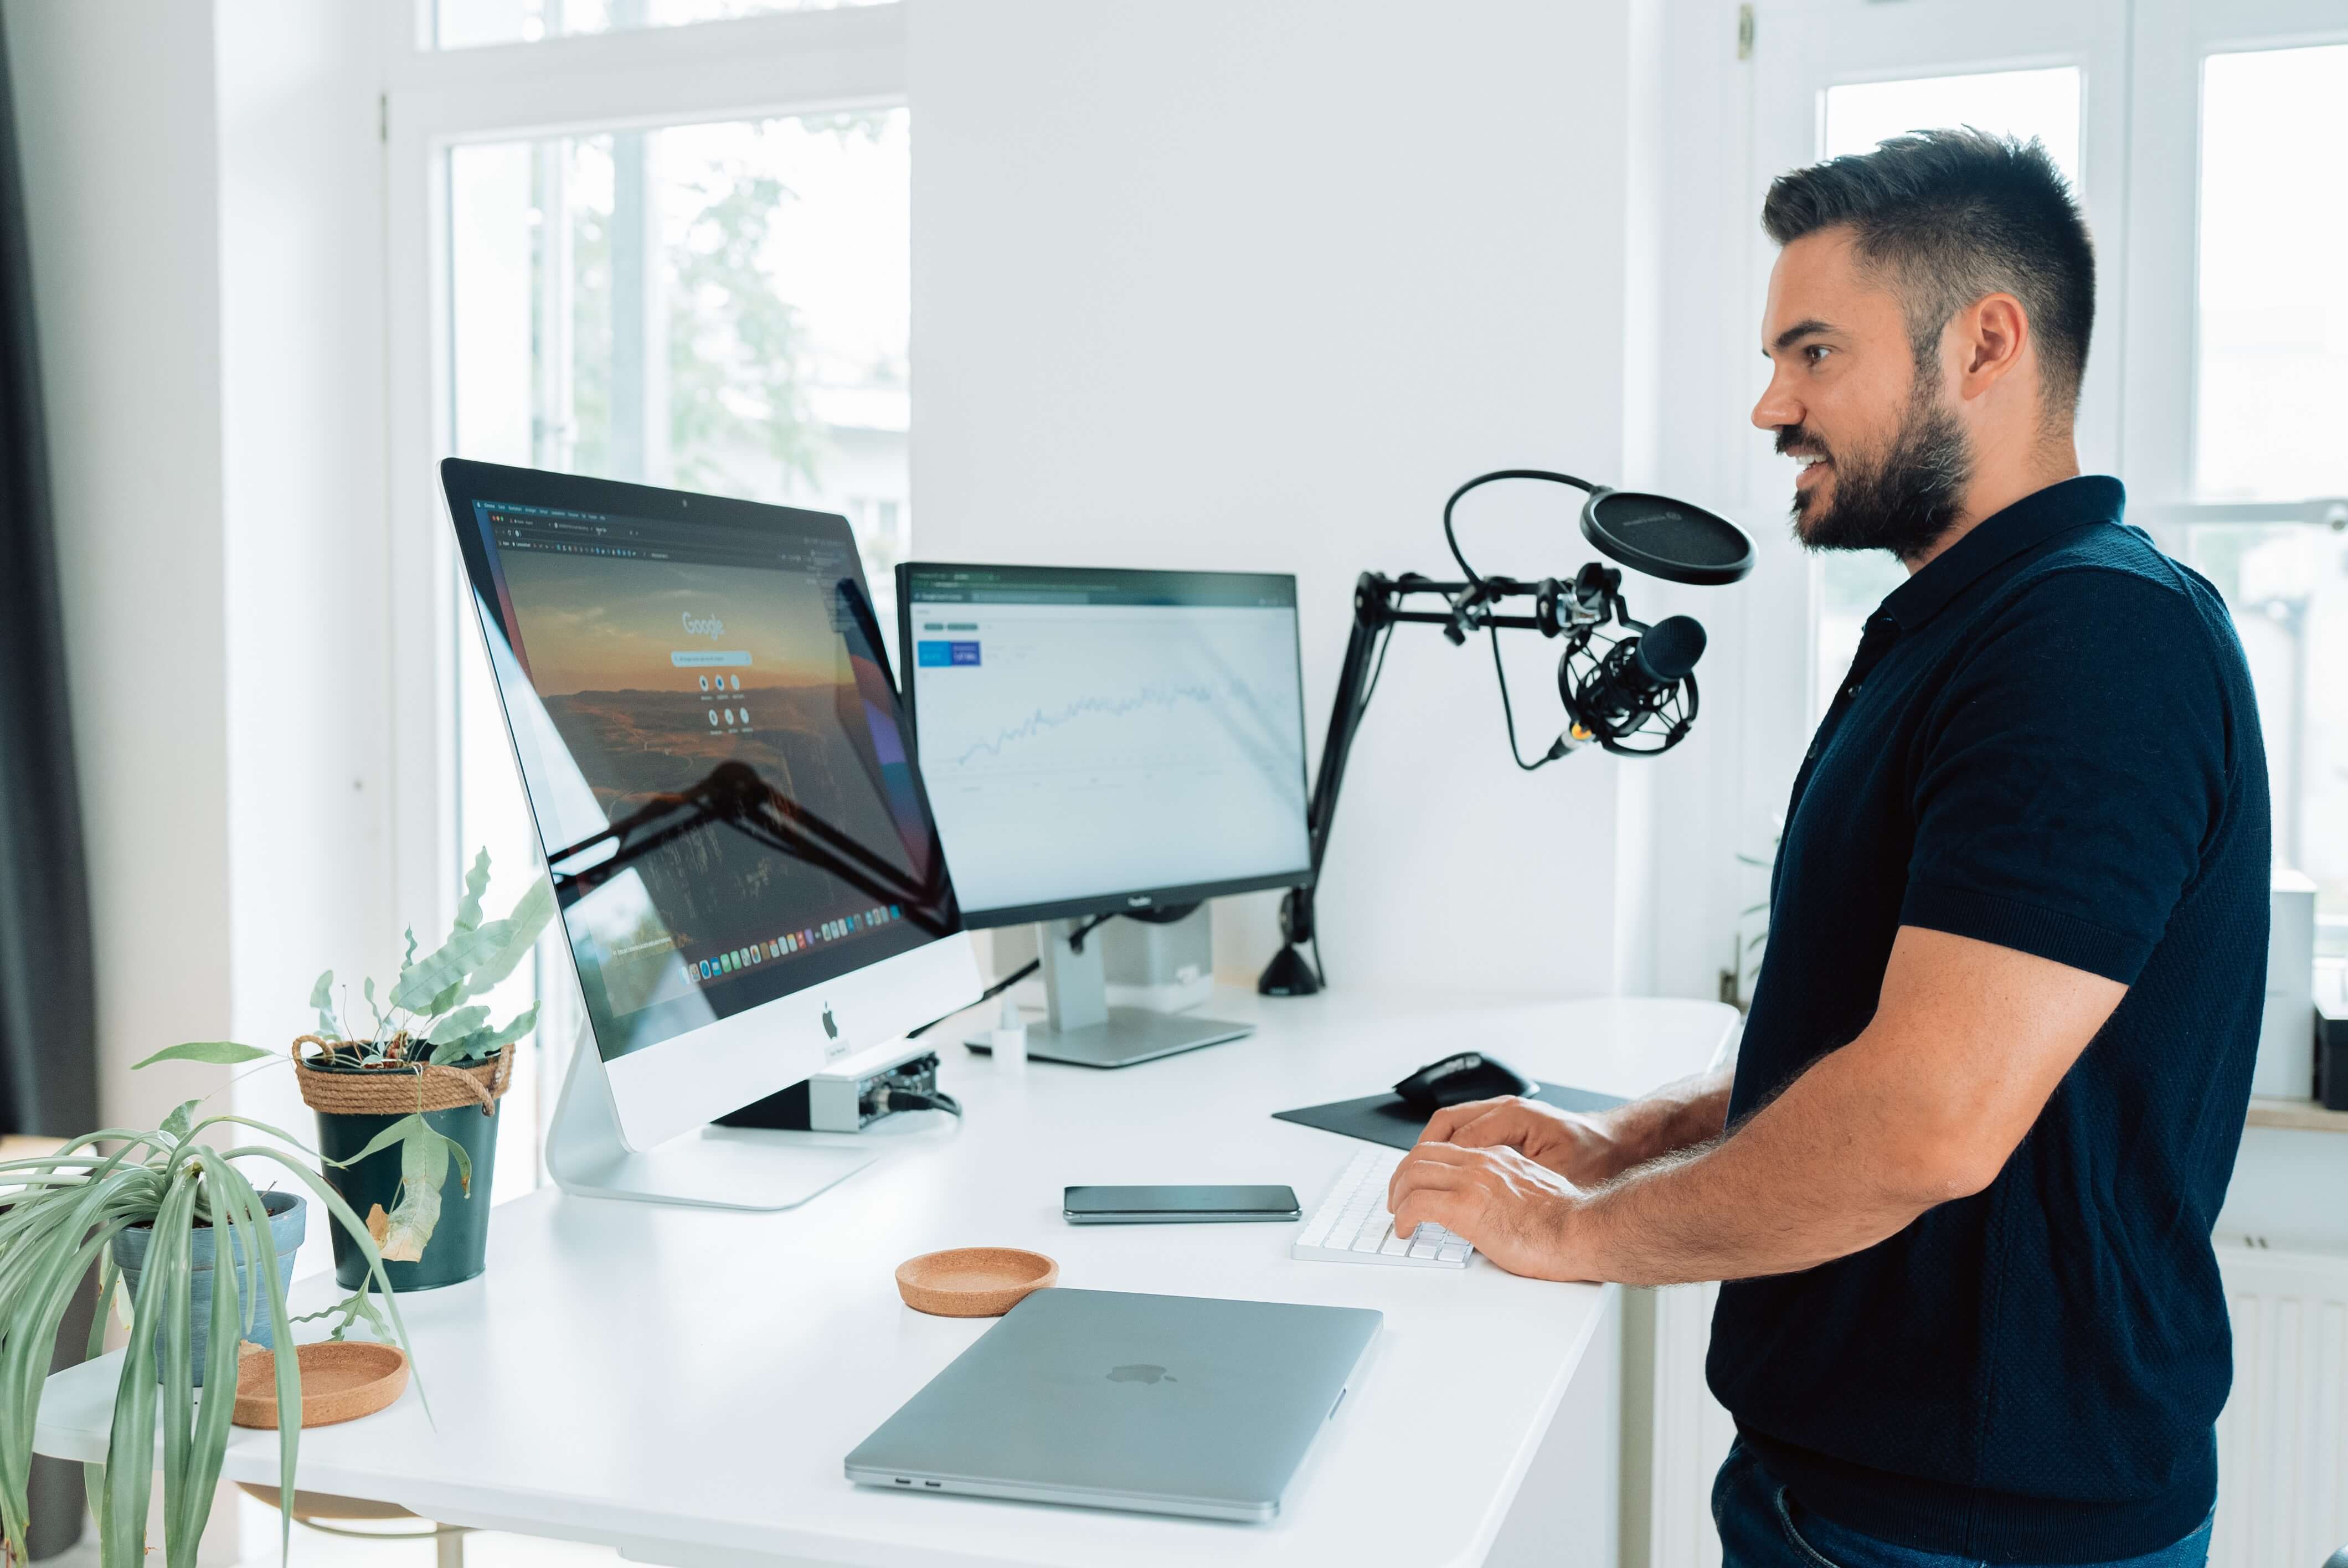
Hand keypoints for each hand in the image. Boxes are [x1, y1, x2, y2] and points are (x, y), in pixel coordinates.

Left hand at [1386, 1142, 1594, 1280]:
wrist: (1581, 1230)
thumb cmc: (1567, 1221)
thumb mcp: (1533, 1192)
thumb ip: (1509, 1191)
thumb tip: (1494, 1210)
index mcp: (1498, 1157)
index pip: (1446, 1149)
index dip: (1422, 1165)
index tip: (1417, 1184)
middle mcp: (1483, 1162)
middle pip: (1422, 1154)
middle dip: (1401, 1176)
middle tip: (1397, 1199)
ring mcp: (1474, 1182)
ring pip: (1414, 1173)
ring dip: (1398, 1195)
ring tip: (1398, 1216)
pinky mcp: (1467, 1207)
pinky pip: (1418, 1204)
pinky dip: (1404, 1216)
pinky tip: (1406, 1231)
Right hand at [1417, 1096, 1623, 1184]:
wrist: (1620, 1145)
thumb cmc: (1595, 1158)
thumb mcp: (1554, 1178)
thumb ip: (1513, 1185)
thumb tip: (1478, 1200)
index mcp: (1512, 1117)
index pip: (1454, 1137)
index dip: (1430, 1168)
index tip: (1414, 1194)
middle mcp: (1504, 1110)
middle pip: (1444, 1125)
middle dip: (1419, 1157)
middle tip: (1403, 1189)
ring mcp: (1504, 1115)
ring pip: (1451, 1127)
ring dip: (1431, 1153)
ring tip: (1415, 1183)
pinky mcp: (1508, 1127)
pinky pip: (1466, 1133)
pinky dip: (1449, 1152)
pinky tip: (1445, 1176)